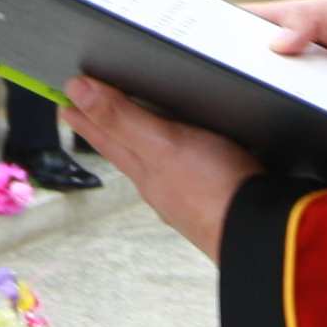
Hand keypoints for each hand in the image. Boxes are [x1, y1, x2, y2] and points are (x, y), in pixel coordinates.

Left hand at [65, 77, 257, 262]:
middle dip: (108, 129)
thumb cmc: (214, 193)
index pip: (105, 137)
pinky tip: (190, 160)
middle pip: (125, 151)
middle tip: (87, 113)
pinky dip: (178, 160)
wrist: (262, 234)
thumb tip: (79, 92)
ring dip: (141, 145)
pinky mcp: (215, 198)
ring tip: (135, 132)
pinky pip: (185, 174)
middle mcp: (161, 184)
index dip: (85, 117)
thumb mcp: (163, 144)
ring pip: (155, 165)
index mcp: (144, 169)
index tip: (64, 103)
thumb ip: (122, 118)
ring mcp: (187, 195)